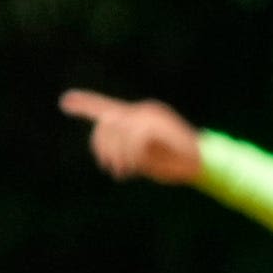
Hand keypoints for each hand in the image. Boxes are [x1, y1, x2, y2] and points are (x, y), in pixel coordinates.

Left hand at [61, 89, 203, 185]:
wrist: (207, 165)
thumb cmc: (177, 165)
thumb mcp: (144, 158)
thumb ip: (125, 149)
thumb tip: (105, 152)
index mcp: (140, 117)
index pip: (107, 107)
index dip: (86, 104)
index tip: (65, 102)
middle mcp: (144, 111)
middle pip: (106, 122)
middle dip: (102, 146)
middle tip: (111, 168)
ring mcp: (152, 116)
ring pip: (118, 128)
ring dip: (117, 153)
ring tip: (123, 170)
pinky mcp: (159, 124)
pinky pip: (134, 137)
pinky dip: (131, 154)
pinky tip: (135, 167)